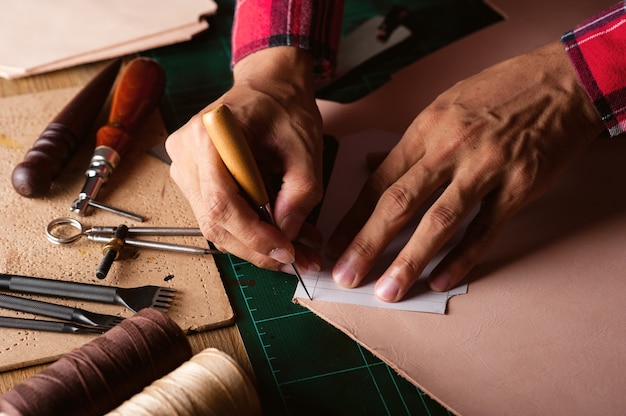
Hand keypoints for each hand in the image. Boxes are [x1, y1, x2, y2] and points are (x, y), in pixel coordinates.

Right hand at [166, 46, 323, 272]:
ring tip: (297, 249)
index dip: (253, 235)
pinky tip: (279, 234)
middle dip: (258, 248)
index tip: (287, 251)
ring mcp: (184, 167)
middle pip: (215, 220)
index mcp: (208, 134)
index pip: (222, 202)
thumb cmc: (284, 109)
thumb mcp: (306, 149)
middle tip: (298, 259)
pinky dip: (249, 232)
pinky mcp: (193, 179)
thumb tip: (287, 235)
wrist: (267, 88)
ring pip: (216, 225)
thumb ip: (301, 193)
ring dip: (256, 244)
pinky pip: (218, 216)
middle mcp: (185, 153)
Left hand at [327, 41, 604, 301]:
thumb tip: (368, 164)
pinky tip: (440, 280)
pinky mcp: (520, 186)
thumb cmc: (498, 91)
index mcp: (425, 130)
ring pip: (439, 222)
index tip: (336, 244)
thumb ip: (407, 143)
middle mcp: (449, 149)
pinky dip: (462, 258)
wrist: (562, 81)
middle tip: (346, 276)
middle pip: (399, 204)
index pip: (379, 181)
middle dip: (367, 244)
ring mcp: (486, 169)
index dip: (354, 217)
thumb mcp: (443, 105)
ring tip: (388, 292)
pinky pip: (485, 230)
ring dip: (409, 261)